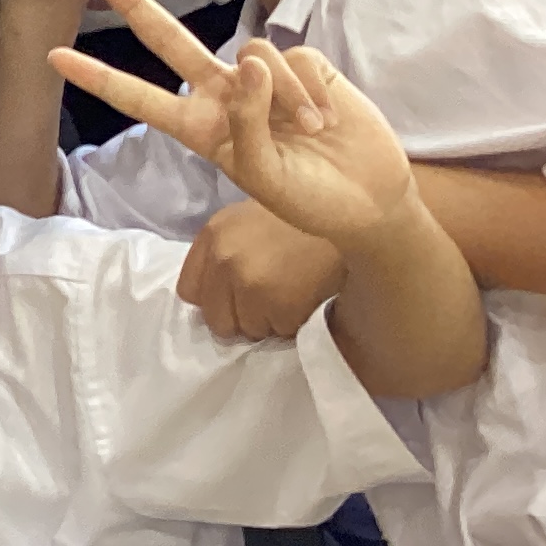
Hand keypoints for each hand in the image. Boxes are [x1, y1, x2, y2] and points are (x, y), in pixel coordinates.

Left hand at [49, 0, 423, 251]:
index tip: (54, 56)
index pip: (140, 98)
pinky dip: (310, 90)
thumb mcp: (264, 176)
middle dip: (133, 1)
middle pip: (169, 39)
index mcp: (201, 128)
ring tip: (310, 132)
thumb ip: (246, 123)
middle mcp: (223, 95)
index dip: (99, 78)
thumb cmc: (310, 199)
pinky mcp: (305, 65)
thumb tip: (246, 62)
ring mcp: (262, 77)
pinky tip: (326, 117)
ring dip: (283, 95)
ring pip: (253, 53)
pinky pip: (295, 58)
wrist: (369, 199)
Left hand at [180, 198, 345, 341]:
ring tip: (294, 294)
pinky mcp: (278, 304)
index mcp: (214, 233)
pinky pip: (281, 332)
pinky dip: (295, 324)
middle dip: (241, 317)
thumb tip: (219, 289)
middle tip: (270, 302)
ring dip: (270, 321)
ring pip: (249, 329)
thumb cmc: (307, 213)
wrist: (356, 215)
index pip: (189, 291)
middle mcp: (223, 258)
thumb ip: (229, 248)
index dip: (215, 299)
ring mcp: (249, 282)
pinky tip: (309, 298)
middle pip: (215, 318)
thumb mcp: (254, 216)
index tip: (235, 299)